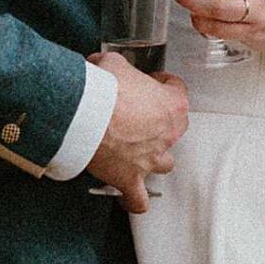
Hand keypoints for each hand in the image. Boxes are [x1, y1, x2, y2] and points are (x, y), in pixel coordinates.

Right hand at [86, 53, 188, 213]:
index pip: (178, 91)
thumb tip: (104, 66)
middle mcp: (167, 134)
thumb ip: (119, 67)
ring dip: (154, 158)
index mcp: (172, 104)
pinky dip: (134, 200)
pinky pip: (138, 199)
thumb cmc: (104, 88)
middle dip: (162, 121)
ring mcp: (150, 159)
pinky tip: (128, 197)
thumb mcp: (115, 63)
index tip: (153, 82)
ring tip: (139, 153)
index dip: (164, 84)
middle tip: (142, 114)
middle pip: (176, 129)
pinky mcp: (130, 179)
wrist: (86, 113)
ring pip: (165, 164)